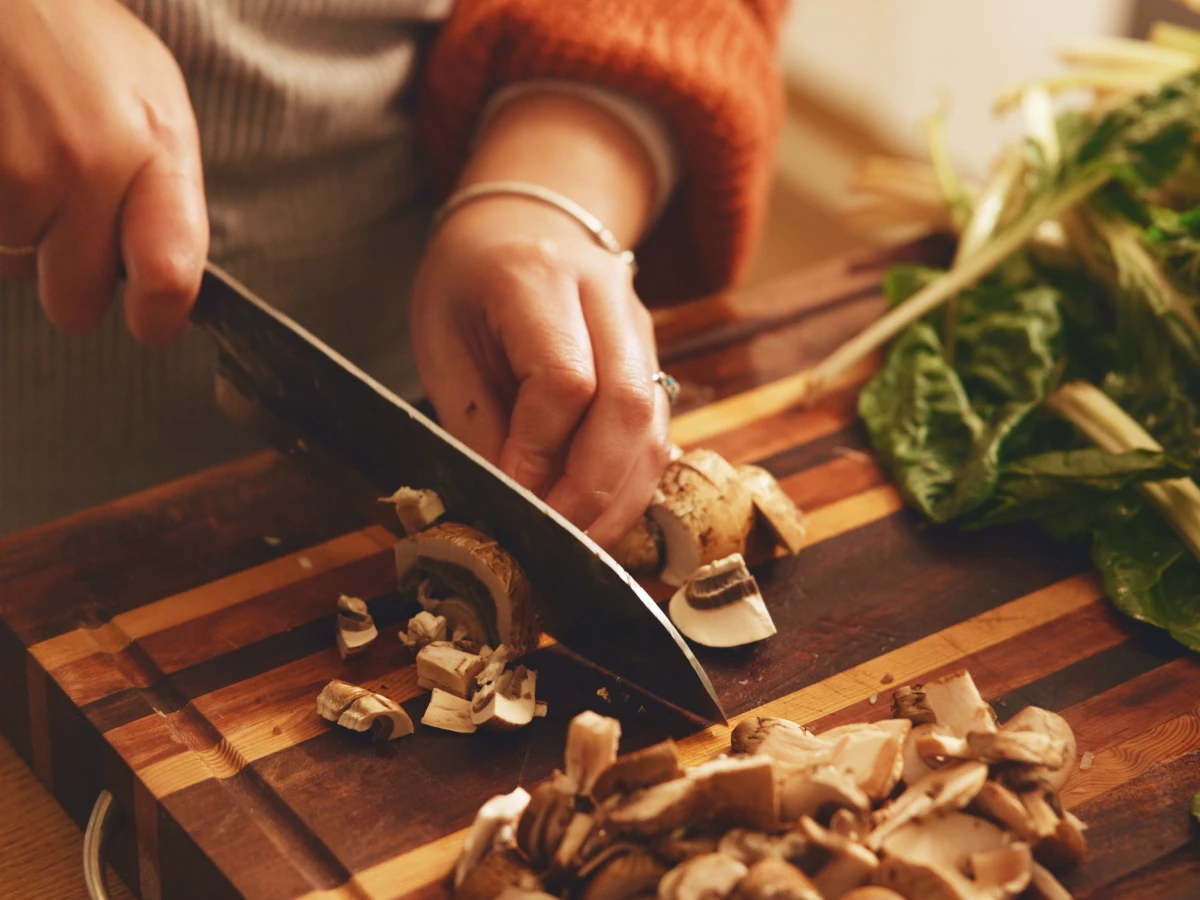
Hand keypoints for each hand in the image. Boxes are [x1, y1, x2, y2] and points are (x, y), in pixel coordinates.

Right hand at [0, 0, 206, 342]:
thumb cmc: (79, 42)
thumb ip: (166, 197)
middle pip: (76, 302)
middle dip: (72, 277)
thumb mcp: (155, 104)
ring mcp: (8, 172)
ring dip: (18, 235)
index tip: (152, 321)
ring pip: (12, 271)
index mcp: (152, 151)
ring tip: (23, 161)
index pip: (168, 278)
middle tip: (68, 219)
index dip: (158, 317)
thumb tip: (165, 282)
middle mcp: (82, 166)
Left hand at [410, 196, 672, 547]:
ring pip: (653, 425)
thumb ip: (476, 419)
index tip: (513, 496)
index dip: (540, 451)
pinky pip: (656, 432)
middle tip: (556, 538)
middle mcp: (605, 296)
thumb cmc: (467, 283)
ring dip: (620, 497)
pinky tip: (601, 517)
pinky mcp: (653, 360)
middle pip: (627, 404)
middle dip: (593, 487)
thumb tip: (512, 502)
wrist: (523, 224)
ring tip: (580, 545)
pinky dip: (631, 484)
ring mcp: (639, 327)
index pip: (563, 378)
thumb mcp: (443, 340)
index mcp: (537, 277)